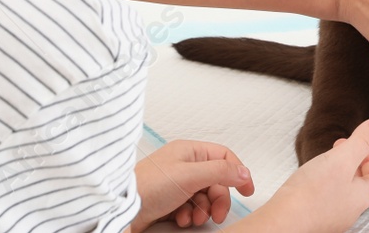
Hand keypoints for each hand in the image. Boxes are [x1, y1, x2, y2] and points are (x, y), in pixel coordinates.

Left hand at [131, 140, 253, 231]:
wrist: (121, 208)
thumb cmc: (148, 187)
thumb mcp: (189, 176)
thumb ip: (219, 171)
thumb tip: (243, 171)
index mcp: (190, 151)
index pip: (224, 157)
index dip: (238, 172)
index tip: (247, 190)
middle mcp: (184, 165)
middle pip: (216, 181)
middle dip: (218, 200)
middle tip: (217, 214)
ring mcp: (177, 183)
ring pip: (205, 197)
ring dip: (203, 210)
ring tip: (192, 218)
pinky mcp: (170, 200)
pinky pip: (191, 207)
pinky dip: (189, 215)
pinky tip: (180, 218)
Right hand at [251, 119, 368, 232]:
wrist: (280, 224)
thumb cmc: (309, 196)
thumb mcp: (341, 159)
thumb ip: (361, 142)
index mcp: (360, 199)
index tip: (360, 145)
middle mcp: (348, 212)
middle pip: (360, 185)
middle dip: (353, 162)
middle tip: (340, 148)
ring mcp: (330, 219)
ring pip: (341, 191)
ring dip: (336, 172)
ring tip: (323, 160)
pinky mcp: (312, 220)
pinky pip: (323, 199)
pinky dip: (321, 184)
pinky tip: (307, 178)